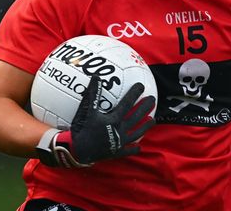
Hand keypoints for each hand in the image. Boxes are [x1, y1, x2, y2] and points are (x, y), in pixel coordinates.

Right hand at [39, 75, 155, 167]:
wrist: (77, 152)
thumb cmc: (80, 130)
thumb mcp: (86, 111)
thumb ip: (92, 94)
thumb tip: (96, 77)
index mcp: (114, 119)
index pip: (127, 104)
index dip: (135, 94)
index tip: (142, 85)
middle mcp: (120, 130)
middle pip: (136, 117)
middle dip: (145, 107)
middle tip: (153, 99)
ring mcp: (119, 142)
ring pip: (136, 133)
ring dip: (145, 126)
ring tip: (153, 120)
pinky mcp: (116, 153)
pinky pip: (127, 151)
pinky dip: (133, 149)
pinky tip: (138, 147)